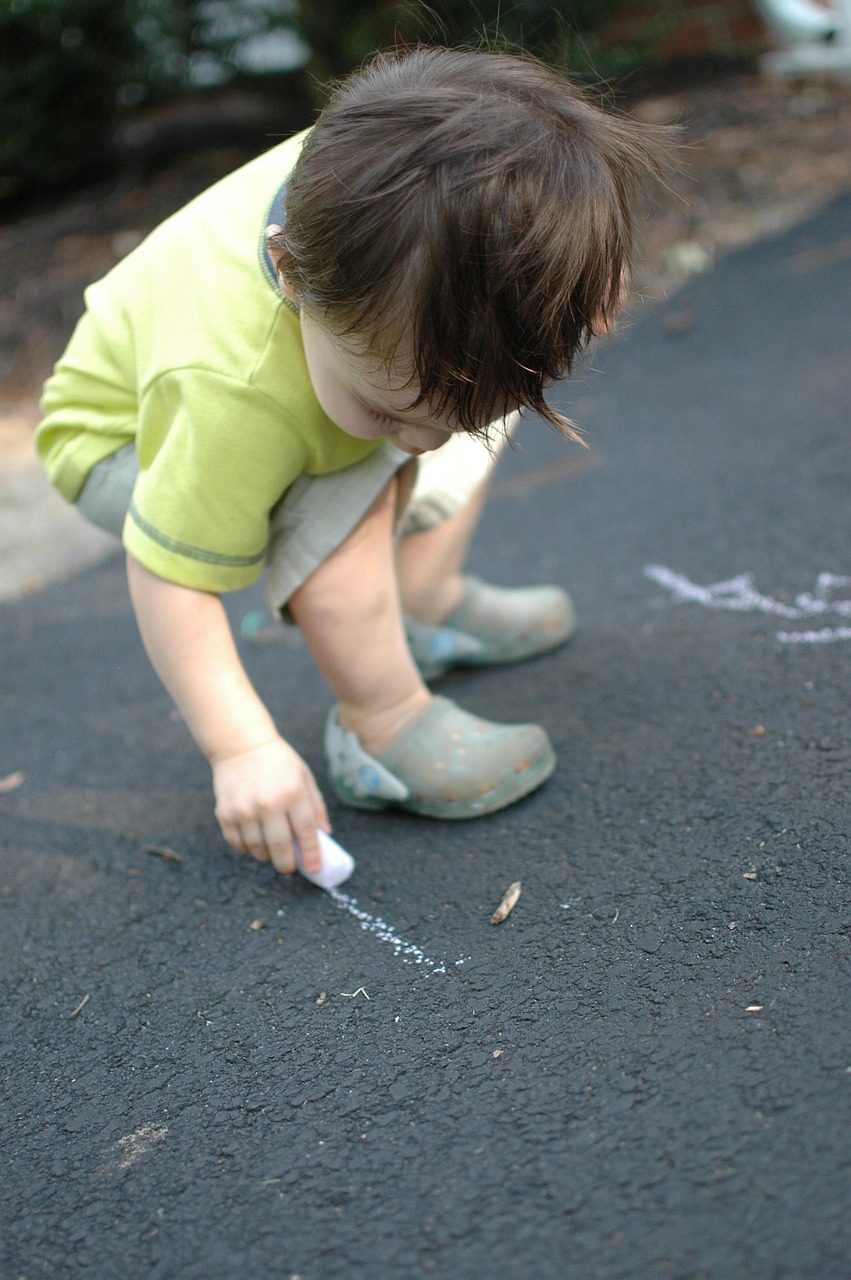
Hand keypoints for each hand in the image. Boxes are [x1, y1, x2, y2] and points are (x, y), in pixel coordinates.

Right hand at [211, 737, 329, 875]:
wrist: (240, 745)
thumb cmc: (278, 762)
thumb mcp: (304, 777)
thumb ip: (316, 807)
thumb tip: (324, 835)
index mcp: (292, 793)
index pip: (305, 832)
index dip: (311, 854)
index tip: (315, 868)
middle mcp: (268, 804)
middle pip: (280, 848)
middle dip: (288, 865)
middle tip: (290, 866)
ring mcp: (244, 811)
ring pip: (258, 850)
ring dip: (267, 856)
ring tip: (272, 850)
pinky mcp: (225, 814)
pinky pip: (238, 844)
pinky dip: (247, 849)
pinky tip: (254, 841)